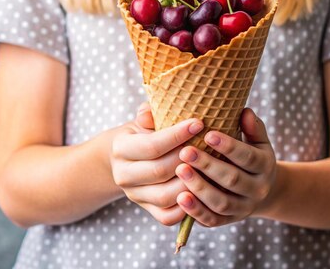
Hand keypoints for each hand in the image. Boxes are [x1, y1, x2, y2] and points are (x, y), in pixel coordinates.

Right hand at [110, 103, 204, 225]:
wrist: (128, 158)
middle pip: (159, 171)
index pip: (151, 145)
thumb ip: (147, 114)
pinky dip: (186, 208)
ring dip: (190, 183)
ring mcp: (135, 195)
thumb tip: (148, 113)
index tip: (199, 123)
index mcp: (121, 148)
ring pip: (164, 196)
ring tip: (209, 168)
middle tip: (208, 147)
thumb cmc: (144, 133)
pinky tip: (201, 191)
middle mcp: (123, 175)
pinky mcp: (147, 210)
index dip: (177, 135)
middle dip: (187, 159)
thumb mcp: (143, 120)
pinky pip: (167, 217)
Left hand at [174, 108, 276, 226]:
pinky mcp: (229, 221)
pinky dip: (196, 211)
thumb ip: (252, 127)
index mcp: (265, 165)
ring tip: (180, 171)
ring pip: (222, 202)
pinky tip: (180, 198)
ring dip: (200, 188)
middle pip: (233, 179)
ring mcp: (244, 208)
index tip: (208, 134)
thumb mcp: (258, 141)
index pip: (248, 157)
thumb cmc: (252, 156)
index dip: (229, 147)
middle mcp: (257, 189)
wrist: (263, 191)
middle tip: (185, 151)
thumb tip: (245, 111)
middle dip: (208, 165)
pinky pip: (212, 220)